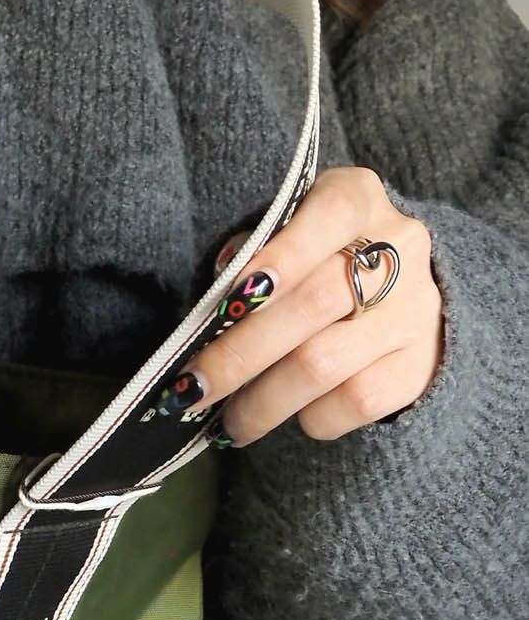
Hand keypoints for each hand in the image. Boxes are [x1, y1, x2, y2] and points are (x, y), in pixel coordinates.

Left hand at [178, 167, 445, 445]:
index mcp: (357, 198)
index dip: (281, 255)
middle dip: (240, 355)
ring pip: (326, 362)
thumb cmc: (311, 260)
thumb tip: (220, 298)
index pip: (331, 214)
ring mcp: (416, 307)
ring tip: (230, 422)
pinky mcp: (425, 362)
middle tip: (194, 390)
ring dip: (264, 401)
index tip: (231, 300)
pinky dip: (314, 417)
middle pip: (314, 303)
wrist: (395, 293)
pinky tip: (293, 415)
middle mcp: (400, 246)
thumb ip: (252, 254)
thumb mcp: (283, 234)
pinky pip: (358, 400)